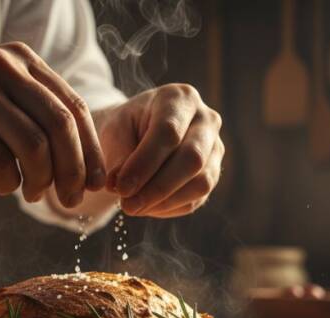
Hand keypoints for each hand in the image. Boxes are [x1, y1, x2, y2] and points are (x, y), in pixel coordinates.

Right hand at [0, 42, 104, 206]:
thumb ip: (33, 112)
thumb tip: (81, 162)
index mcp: (21, 60)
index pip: (73, 107)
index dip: (91, 150)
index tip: (97, 182)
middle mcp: (3, 68)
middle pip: (60, 127)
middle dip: (74, 171)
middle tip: (72, 200)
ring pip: (34, 146)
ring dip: (42, 181)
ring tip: (34, 195)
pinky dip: (9, 182)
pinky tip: (5, 186)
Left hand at [98, 84, 223, 217]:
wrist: (140, 131)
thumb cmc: (127, 127)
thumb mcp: (115, 131)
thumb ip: (118, 156)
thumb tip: (120, 187)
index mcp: (180, 99)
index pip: (168, 133)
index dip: (144, 164)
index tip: (120, 188)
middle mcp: (206, 120)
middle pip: (192, 158)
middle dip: (157, 187)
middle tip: (127, 205)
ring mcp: (215, 148)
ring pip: (200, 182)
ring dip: (164, 201)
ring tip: (132, 207)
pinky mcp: (213, 173)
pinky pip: (196, 198)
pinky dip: (168, 207)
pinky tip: (145, 207)